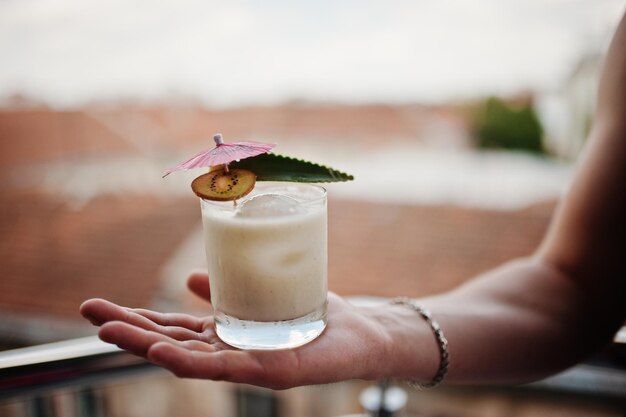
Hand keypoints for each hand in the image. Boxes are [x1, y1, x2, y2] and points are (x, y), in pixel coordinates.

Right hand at [80, 272, 390, 388]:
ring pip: (189, 358)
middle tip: (90, 313)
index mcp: (226, 334)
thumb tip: (188, 277)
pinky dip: (192, 361)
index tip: (99, 307)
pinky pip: (226, 367)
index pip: (172, 327)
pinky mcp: (271, 369)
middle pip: (172, 342)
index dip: (136, 319)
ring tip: (112, 332)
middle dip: (129, 330)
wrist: (361, 333)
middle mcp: (231, 351)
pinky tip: (166, 352)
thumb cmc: (313, 314)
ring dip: (149, 345)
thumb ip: (226, 289)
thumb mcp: (262, 293)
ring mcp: (248, 364)